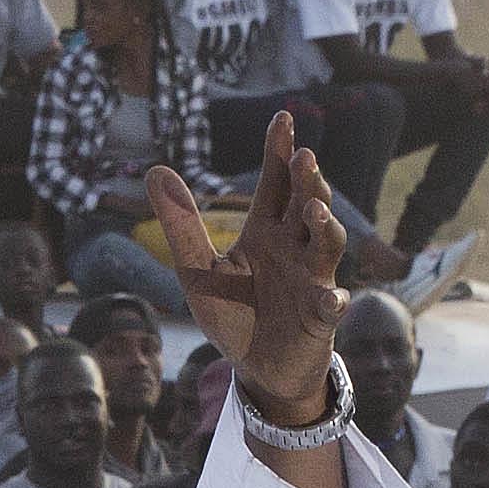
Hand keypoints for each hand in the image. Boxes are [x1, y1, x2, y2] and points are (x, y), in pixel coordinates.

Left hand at [153, 113, 346, 403]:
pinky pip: (331, 305)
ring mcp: (312, 279)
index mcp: (265, 231)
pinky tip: (329, 297)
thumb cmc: (232, 315)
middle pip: (305, 204)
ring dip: (325, 226)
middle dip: (307, 181)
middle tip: (303, 157)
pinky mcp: (320, 317)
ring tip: (314, 208)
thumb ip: (181, 225)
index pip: (275, 182)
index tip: (283, 117)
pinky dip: (332, 300)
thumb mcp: (198, 272)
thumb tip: (156, 170)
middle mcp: (294, 248)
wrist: (256, 370)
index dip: (279, 151)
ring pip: (326, 244)